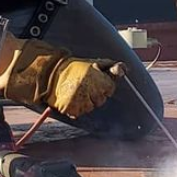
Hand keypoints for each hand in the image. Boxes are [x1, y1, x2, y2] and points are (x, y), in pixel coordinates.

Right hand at [4, 40, 120, 118]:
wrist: (50, 74)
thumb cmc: (74, 68)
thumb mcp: (93, 63)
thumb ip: (110, 66)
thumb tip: (126, 69)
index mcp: (95, 76)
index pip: (110, 88)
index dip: (105, 84)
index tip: (96, 80)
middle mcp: (88, 88)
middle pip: (102, 100)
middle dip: (97, 94)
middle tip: (86, 86)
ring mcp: (79, 100)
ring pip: (92, 108)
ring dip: (87, 102)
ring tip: (77, 91)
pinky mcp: (71, 109)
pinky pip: (80, 113)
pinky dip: (78, 108)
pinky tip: (72, 98)